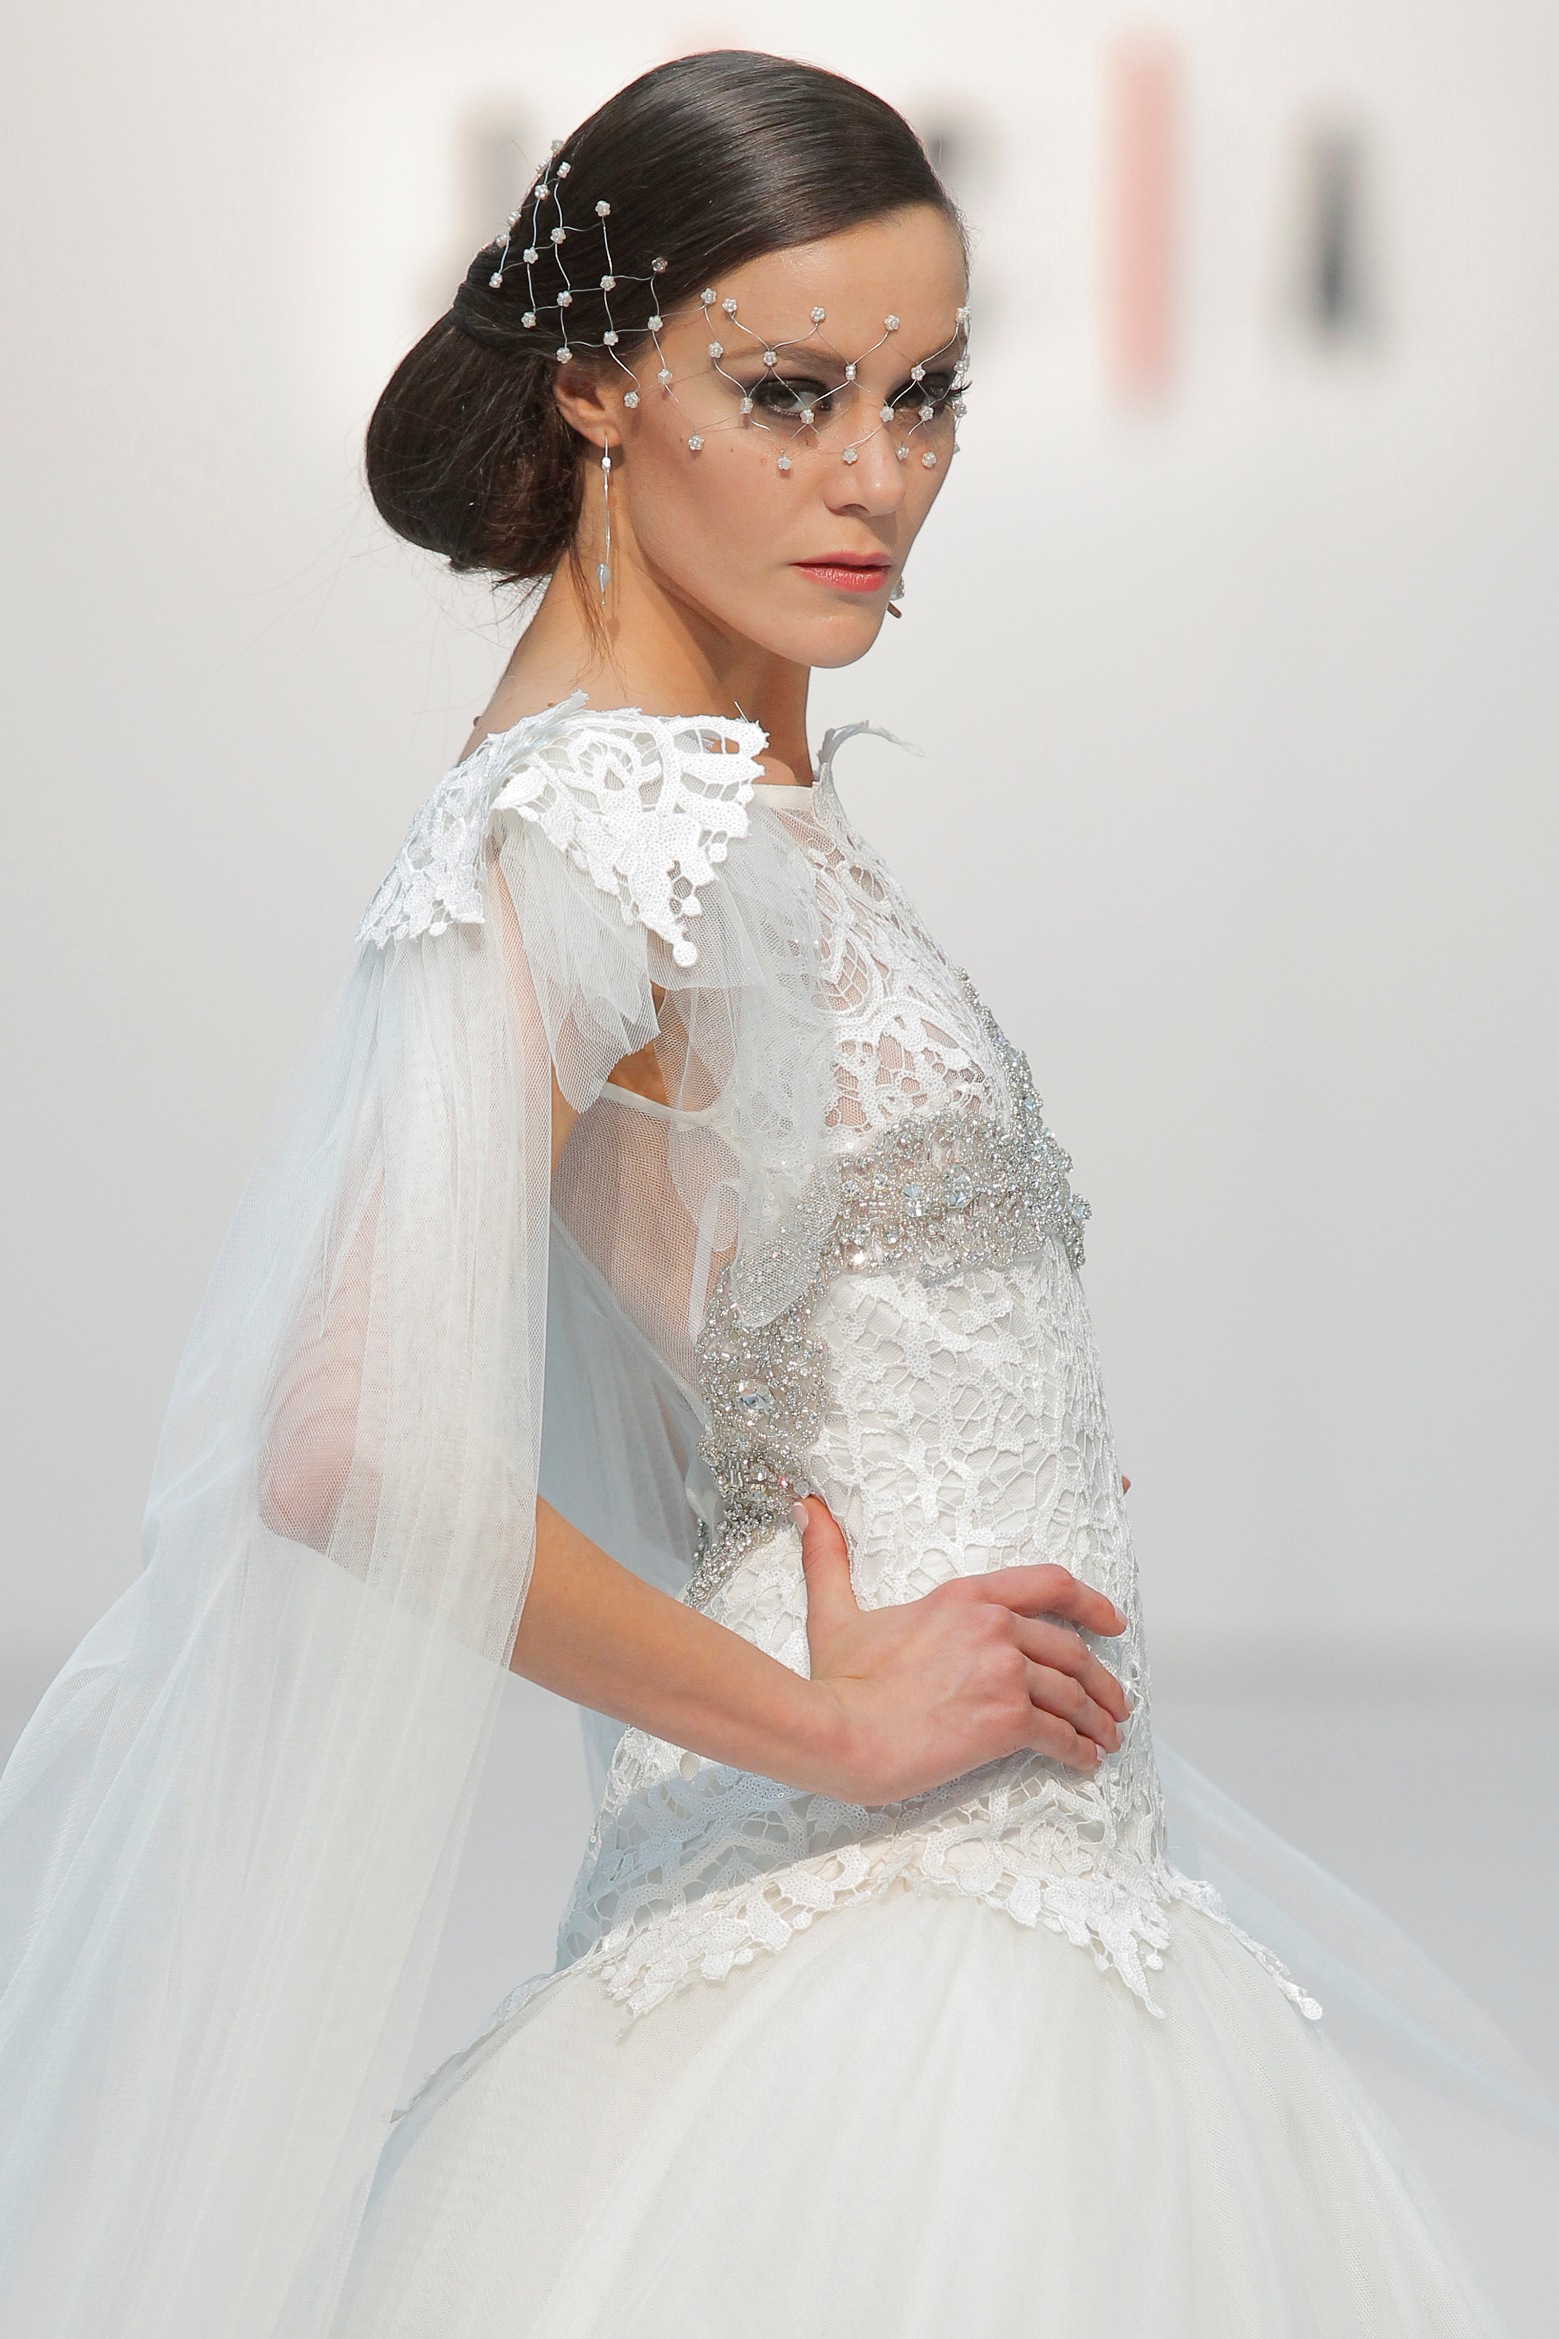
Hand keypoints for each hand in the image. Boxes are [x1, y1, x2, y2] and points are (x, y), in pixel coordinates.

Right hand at [795, 1497, 1130, 1806]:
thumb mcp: (834, 1612)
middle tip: (1115, 1703)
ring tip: (1106, 1738)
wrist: (839, 1733)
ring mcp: (1005, 1674)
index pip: (1050, 1584)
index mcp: (964, 1597)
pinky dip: (1080, 1751)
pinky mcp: (1007, 1721)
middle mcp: (994, 1627)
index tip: (1112, 1621)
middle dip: (1102, 1680)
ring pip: (1074, 1696)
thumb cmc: (838, 1681)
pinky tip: (1085, 1761)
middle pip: (1071, 1650)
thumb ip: (829, 1559)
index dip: (1091, 1603)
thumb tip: (808, 1509)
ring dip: (1097, 1720)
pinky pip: (1061, 1736)